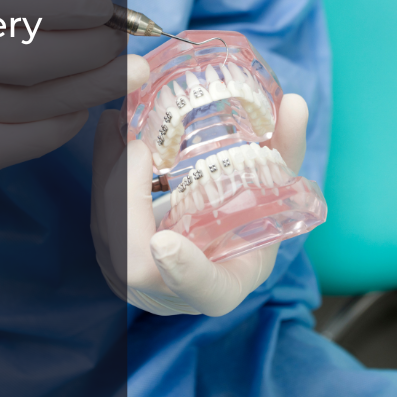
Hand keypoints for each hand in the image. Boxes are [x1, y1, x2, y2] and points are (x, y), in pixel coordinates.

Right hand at [0, 0, 130, 169]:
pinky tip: (80, 108)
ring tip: (120, 75)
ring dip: (84, 90)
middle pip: (19, 59)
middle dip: (85, 52)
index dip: (64, 4)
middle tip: (120, 47)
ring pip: (23, 105)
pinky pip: (9, 145)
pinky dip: (55, 129)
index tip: (104, 8)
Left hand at [91, 69, 309, 316]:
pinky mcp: (113, 255)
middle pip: (137, 262)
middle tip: (138, 149)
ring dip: (109, 178)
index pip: (202, 289)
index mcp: (220, 287)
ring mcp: (135, 279)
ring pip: (110, 235)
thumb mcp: (275, 196)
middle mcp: (172, 292)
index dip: (184, 271)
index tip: (167, 242)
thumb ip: (284, 153)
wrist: (211, 254)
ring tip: (117, 127)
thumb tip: (296, 104)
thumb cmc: (248, 228)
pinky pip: (100, 217)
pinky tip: (110, 133)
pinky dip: (103, 173)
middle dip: (129, 204)